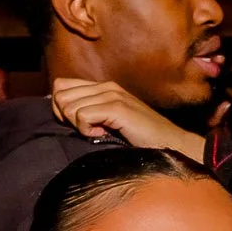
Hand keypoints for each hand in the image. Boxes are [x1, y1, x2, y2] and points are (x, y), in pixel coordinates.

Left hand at [50, 79, 205, 160]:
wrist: (170, 145)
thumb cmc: (141, 140)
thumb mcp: (110, 122)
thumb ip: (90, 113)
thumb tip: (61, 113)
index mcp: (103, 87)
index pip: (61, 85)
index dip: (60, 108)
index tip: (78, 125)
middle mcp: (106, 86)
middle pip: (60, 94)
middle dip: (66, 117)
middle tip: (88, 130)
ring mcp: (112, 95)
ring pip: (69, 106)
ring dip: (78, 125)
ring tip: (99, 132)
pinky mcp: (117, 107)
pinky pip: (81, 116)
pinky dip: (86, 131)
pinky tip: (103, 135)